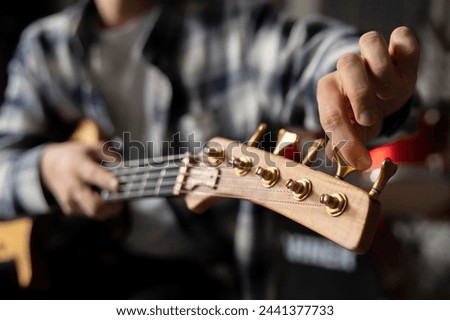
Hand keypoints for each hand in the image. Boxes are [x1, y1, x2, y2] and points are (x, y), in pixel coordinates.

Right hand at [40, 141, 121, 218]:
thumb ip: (111, 158)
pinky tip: (104, 197)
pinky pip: (92, 213)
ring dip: (110, 208)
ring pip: (95, 213)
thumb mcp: (93, 149)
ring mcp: (70, 201)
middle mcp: (72, 186)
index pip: (93, 175)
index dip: (106, 181)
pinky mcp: (70, 210)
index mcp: (78, 166)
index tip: (118, 185)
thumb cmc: (78, 156)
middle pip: (94, 205)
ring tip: (116, 197)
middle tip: (125, 197)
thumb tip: (129, 171)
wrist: (49, 167)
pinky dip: (102, 208)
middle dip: (113, 206)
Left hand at [317, 26, 419, 169]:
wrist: (382, 99)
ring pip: (370, 40)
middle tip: (368, 119)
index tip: (360, 161)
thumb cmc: (363, 115)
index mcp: (331, 90)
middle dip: (359, 94)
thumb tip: (335, 158)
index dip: (343, 138)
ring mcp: (372, 56)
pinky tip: (403, 71)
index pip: (330, 110)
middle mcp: (349, 69)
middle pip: (346, 62)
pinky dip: (404, 48)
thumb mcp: (354, 133)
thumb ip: (343, 146)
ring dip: (382, 71)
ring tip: (386, 94)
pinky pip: (401, 35)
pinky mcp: (398, 49)